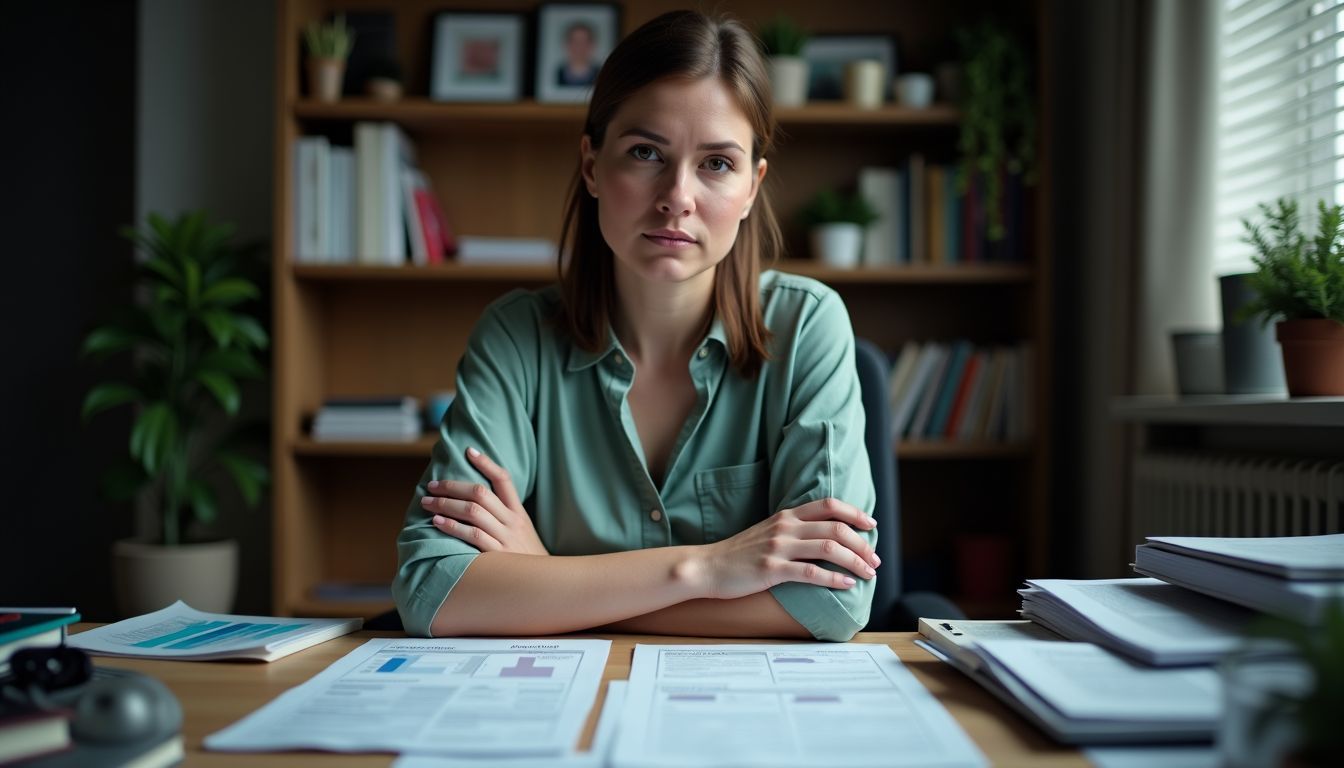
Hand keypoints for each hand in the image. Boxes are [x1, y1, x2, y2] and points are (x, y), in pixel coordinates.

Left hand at [420, 448, 548, 555]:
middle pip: (480, 493)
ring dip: (446, 504)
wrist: (544, 585)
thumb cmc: (527, 559)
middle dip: (452, 486)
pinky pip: (473, 536)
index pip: (504, 479)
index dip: (486, 463)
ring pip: (473, 511)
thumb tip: (476, 503)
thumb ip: (505, 517)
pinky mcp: (498, 556)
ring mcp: (506, 538)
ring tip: (427, 502)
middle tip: (432, 485)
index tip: (468, 451)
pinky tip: (438, 522)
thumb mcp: (523, 533)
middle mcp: (513, 522)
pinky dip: (453, 526)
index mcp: (519, 513)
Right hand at [696, 498, 879, 598]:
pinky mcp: (772, 569)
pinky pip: (811, 572)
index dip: (854, 513)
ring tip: (868, 573)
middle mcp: (785, 527)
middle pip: (835, 528)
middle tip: (875, 559)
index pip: (828, 505)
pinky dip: (833, 578)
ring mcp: (778, 547)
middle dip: (861, 544)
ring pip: (828, 548)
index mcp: (786, 516)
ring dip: (854, 561)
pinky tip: (846, 584)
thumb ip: (793, 530)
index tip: (871, 525)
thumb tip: (823, 538)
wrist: (707, 567)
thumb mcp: (768, 532)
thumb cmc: (739, 554)